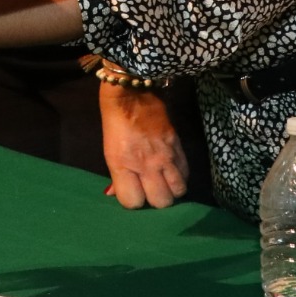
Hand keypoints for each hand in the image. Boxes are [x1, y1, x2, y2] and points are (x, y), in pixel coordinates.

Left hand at [100, 82, 187, 207]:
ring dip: (172, 190)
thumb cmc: (115, 123)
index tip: (132, 192)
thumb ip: (117, 176)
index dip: (133, 201)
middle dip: (156, 200)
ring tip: (164, 182)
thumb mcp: (109, 151)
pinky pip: (186, 173)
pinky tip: (173, 171)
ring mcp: (165, 156)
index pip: (133, 202)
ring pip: (179, 191)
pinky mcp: (178, 146)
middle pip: (161, 202)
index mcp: (123, 165)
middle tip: (151, 190)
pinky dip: (180, 176)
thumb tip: (116, 193)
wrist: (132, 94)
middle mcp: (146, 165)